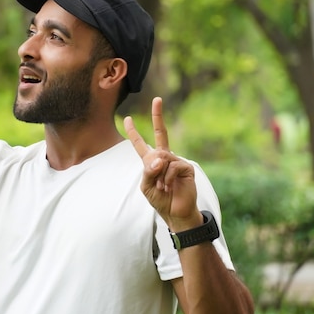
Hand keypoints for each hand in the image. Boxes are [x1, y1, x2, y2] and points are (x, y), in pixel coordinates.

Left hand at [123, 97, 201, 231]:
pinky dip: (168, 177)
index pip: (140, 144)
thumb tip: (159, 157)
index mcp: (151, 162)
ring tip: (163, 187)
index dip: (133, 132)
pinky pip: (172, 165)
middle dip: (158, 116)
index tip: (127, 119)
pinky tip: (171, 185)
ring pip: (162, 157)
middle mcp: (164, 157)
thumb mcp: (146, 185)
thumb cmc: (160, 200)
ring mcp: (176, 161)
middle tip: (157, 99)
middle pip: (161, 133)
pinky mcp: (186, 167)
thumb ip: (148, 170)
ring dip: (159, 174)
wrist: (176, 213)